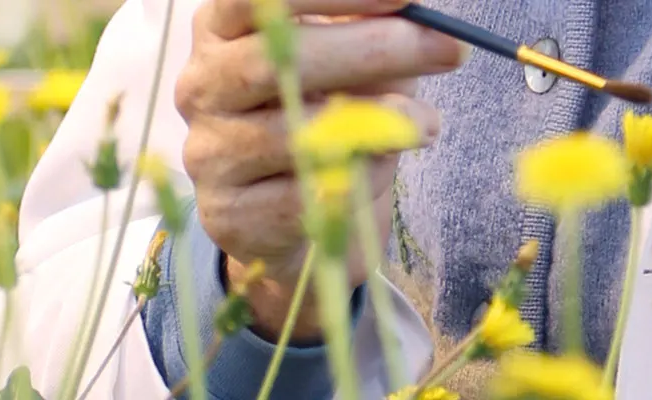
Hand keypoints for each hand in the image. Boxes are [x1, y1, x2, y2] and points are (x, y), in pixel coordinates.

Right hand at [176, 0, 462, 337]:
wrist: (290, 212)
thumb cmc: (325, 111)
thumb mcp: (351, 60)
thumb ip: (375, 31)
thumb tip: (428, 22)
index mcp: (222, 29)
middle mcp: (201, 85)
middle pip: (276, 61)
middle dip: (374, 50)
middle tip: (449, 49)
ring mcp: (209, 152)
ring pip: (297, 135)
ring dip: (382, 125)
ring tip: (428, 123)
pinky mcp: (228, 214)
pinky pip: (307, 196)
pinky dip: (364, 177)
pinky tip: (387, 164)